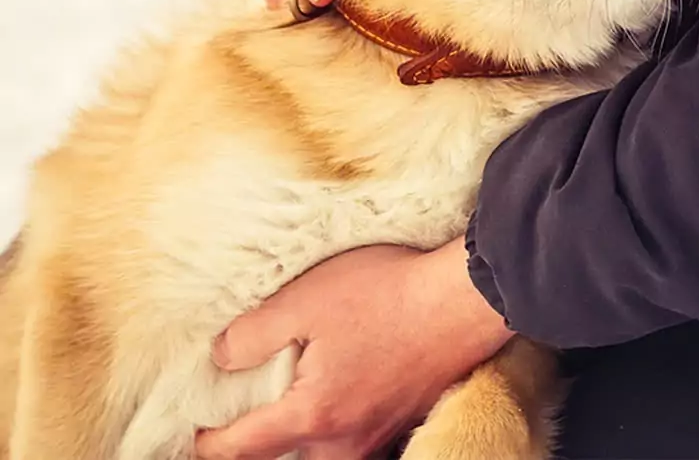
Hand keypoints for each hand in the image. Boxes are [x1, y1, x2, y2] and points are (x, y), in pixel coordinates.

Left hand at [194, 239, 512, 459]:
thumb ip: (253, 334)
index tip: (195, 431)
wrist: (463, 299)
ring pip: (325, 454)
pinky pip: (357, 440)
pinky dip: (337, 428)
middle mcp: (345, 441)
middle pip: (286, 459)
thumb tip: (221, 357)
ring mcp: (379, 434)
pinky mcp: (404, 419)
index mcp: (312, 415)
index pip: (241, 447)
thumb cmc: (388, 294)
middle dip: (260, 444)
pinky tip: (341, 392)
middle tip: (244, 413)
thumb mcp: (307, 299)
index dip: (208, 441)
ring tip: (292, 402)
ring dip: (301, 436)